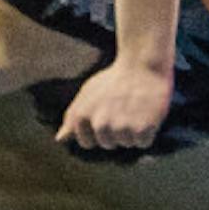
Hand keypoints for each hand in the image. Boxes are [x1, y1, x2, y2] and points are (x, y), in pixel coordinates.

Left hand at [56, 59, 172, 149]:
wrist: (142, 65)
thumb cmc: (114, 79)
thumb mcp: (87, 93)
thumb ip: (72, 117)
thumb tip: (60, 139)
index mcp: (82, 117)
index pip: (87, 142)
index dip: (98, 131)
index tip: (107, 114)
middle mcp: (100, 125)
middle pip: (108, 144)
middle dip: (116, 131)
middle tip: (124, 110)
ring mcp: (121, 128)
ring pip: (127, 144)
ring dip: (133, 132)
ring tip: (136, 110)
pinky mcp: (142, 129)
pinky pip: (143, 143)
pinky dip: (148, 133)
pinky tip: (147, 114)